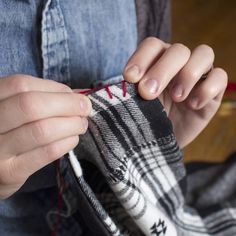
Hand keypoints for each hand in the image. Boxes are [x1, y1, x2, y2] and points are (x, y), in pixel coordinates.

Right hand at [0, 75, 91, 198]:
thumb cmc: (8, 131)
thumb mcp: (15, 109)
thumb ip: (42, 98)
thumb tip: (79, 95)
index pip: (22, 85)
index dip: (55, 88)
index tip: (75, 95)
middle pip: (31, 106)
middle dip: (67, 104)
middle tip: (85, 108)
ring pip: (41, 130)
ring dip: (71, 125)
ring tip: (81, 124)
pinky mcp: (10, 172)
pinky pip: (46, 153)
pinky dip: (67, 142)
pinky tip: (73, 139)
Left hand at [123, 37, 227, 147]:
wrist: (161, 138)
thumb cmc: (146, 117)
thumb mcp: (136, 104)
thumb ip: (133, 90)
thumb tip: (130, 81)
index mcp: (157, 60)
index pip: (152, 45)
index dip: (141, 58)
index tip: (130, 78)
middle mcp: (179, 63)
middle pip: (178, 50)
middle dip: (162, 71)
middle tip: (148, 93)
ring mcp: (198, 75)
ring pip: (204, 54)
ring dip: (188, 75)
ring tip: (176, 97)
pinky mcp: (214, 91)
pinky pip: (220, 77)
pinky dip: (207, 89)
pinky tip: (193, 105)